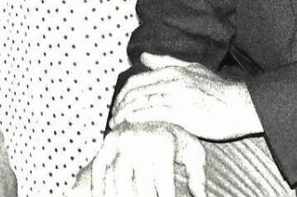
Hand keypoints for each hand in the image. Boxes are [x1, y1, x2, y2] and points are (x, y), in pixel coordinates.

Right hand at [71, 122, 206, 196]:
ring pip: (119, 180)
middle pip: (141, 189)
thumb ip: (198, 177)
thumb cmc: (178, 138)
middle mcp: (140, 142)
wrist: (157, 108)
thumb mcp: (194, 153)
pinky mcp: (109, 140)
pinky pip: (99, 166)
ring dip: (122, 195)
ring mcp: (121, 141)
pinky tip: (100, 196)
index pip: (164, 190)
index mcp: (163, 147)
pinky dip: (98, 184)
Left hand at [111, 54, 262, 141]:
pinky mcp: (184, 113)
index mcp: (173, 70)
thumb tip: (142, 57)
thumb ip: (166, 62)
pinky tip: (131, 125)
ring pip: (141, 102)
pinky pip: (154, 114)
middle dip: (120, 105)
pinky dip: (138, 119)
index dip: (123, 94)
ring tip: (117, 125)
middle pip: (135, 91)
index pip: (137, 80)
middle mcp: (172, 80)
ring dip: (125, 114)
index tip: (117, 105)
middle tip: (113, 117)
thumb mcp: (193, 69)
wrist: (242, 105)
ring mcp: (177, 96)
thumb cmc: (220, 90)